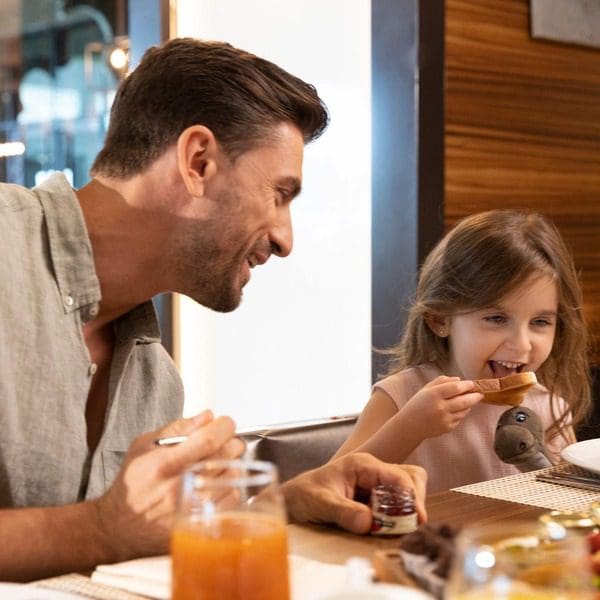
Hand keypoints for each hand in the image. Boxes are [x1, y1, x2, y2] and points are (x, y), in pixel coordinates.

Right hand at [93, 410, 244, 560]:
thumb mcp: (142, 446)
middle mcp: (178, 487)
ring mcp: (190, 509)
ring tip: (219, 464)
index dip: (225, 426)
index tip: (225, 424)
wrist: (117, 528)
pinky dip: (231, 488)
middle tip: (226, 442)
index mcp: (164, 463)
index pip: (209, 438)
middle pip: (226, 455)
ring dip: (232, 464)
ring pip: (233, 476)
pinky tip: (218, 485)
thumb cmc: (132, 484)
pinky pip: (232, 501)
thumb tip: (207, 416)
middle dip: (233, 442)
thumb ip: (177, 428)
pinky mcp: (199, 526)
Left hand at [281, 452, 426, 533]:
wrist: (292, 501)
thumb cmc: (303, 495)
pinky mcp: (374, 498)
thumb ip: (344, 512)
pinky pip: (397, 504)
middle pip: (410, 478)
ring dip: (408, 510)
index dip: (412, 496)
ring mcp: (375, 484)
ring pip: (407, 491)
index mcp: (362, 465)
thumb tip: (369, 523)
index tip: (417, 518)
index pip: (399, 475)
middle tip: (411, 526)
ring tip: (399, 529)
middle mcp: (373, 471)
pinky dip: (399, 517)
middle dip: (415, 501)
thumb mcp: (320, 503)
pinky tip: (389, 530)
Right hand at [400, 376, 482, 437]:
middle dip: (475, 396)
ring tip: (466, 401)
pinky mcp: (447, 428)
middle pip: (465, 400)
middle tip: (480, 394)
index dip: (467, 385)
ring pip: (464, 410)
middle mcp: (440, 407)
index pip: (456, 388)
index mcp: (434, 394)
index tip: (471, 384)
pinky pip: (459, 419)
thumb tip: (459, 380)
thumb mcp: (426, 388)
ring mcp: (445, 419)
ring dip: (468, 405)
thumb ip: (442, 381)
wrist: (410, 425)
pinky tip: (454, 411)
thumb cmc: (417, 404)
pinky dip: (460, 414)